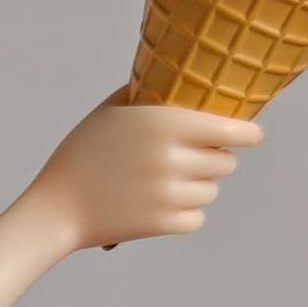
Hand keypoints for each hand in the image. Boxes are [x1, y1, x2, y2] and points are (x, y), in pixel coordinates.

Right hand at [29, 86, 263, 252]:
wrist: (55, 208)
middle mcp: (171, 158)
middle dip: (213, 160)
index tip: (252, 135)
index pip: (231, 129)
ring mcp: (169, 194)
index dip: (247, 133)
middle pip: (226, 163)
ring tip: (167, 185)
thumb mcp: (108, 112)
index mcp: (162, 124)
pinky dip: (184, 215)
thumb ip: (146, 95)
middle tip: (189, 160)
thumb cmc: (79, 156)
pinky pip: (196, 218)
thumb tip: (177, 82)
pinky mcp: (163, 224)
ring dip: (196, 188)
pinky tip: (161, 207)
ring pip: (211, 192)